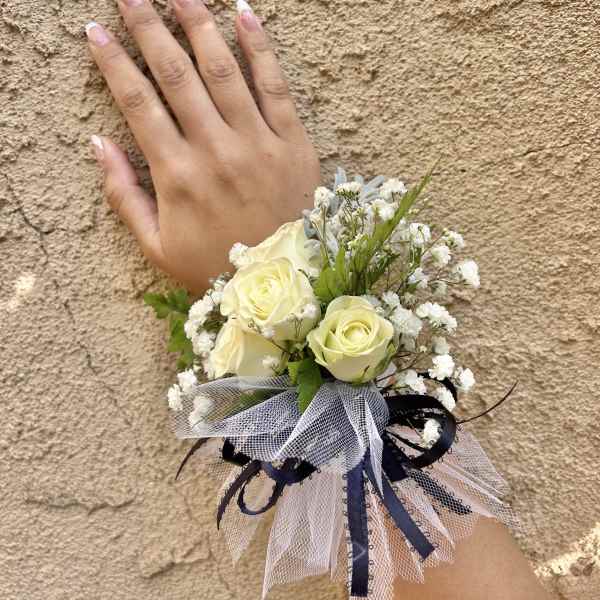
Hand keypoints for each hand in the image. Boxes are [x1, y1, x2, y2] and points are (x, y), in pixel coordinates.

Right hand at [86, 0, 319, 293]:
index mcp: (178, 177)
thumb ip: (124, 196)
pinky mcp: (294, 145)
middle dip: (150, 28)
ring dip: (198, 23)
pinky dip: (260, 48)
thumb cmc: (216, 269)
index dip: (113, 63)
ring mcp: (258, 144)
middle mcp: (216, 151)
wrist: (283, 285)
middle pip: (177, 74)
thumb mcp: (157, 247)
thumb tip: (96, 145)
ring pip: (223, 70)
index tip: (95, 32)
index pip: (138, 103)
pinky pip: (276, 86)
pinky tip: (243, 15)